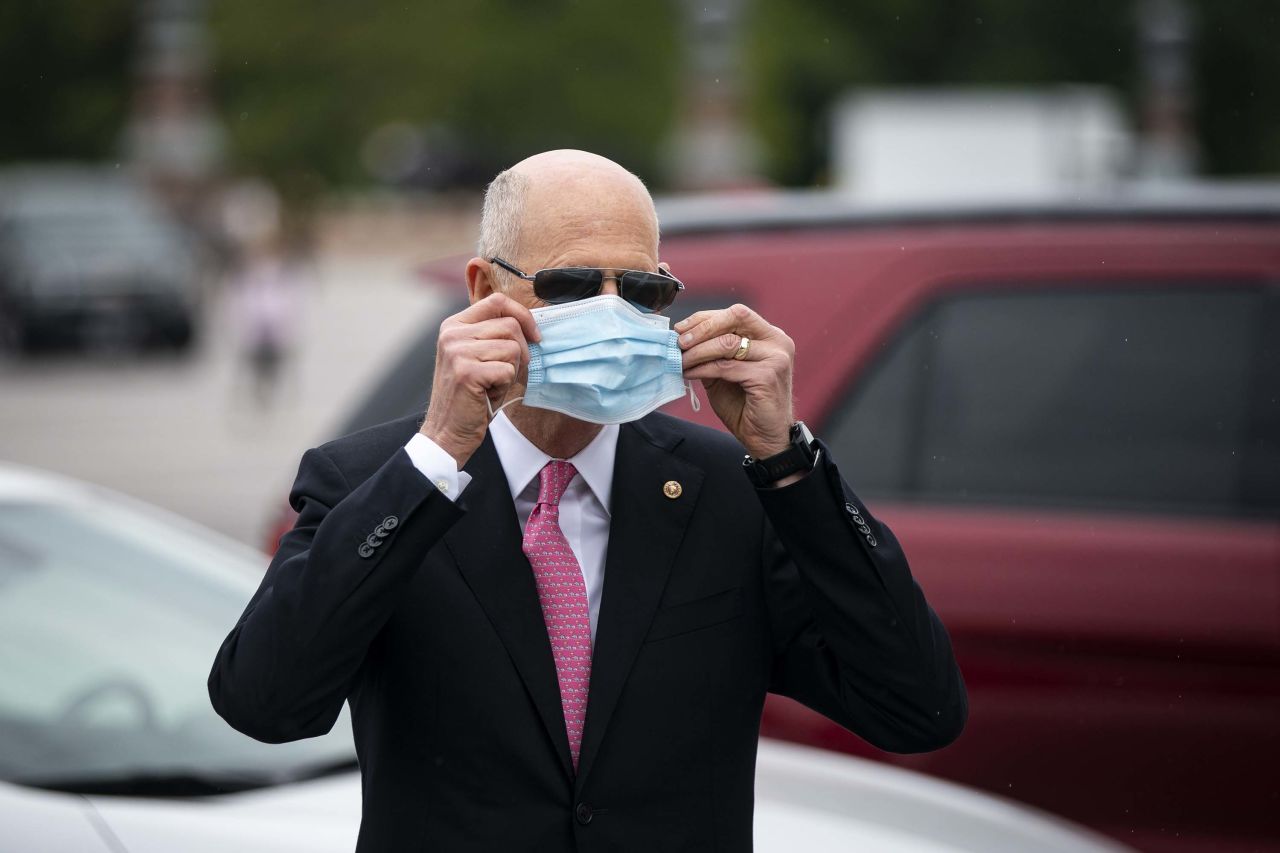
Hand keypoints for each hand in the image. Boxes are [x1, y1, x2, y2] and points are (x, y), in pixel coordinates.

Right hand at [420, 293, 539, 467]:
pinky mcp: (466, 371)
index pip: (497, 301)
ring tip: (492, 384)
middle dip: (520, 351)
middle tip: (506, 373)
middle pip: (510, 325)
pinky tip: (487, 394)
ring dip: (511, 370)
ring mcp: (457, 351)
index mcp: (455, 325)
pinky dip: (505, 385)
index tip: (535, 336)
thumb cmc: (471, 397)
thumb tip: (534, 328)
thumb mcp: (480, 358)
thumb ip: (497, 337)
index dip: (523, 315)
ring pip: (512, 348)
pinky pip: (507, 370)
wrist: (447, 432)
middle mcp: (452, 333)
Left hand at [676, 303, 794, 458]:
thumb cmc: (746, 406)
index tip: (681, 328)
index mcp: (769, 336)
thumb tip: (682, 338)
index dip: (705, 318)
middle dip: (702, 327)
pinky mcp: (767, 376)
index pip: (736, 314)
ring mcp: (775, 358)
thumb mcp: (725, 373)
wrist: (766, 439)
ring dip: (698, 351)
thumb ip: (712, 353)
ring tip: (681, 361)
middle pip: (735, 317)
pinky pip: (726, 366)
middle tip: (680, 341)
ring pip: (727, 343)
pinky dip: (703, 369)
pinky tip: (689, 374)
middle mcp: (777, 342)